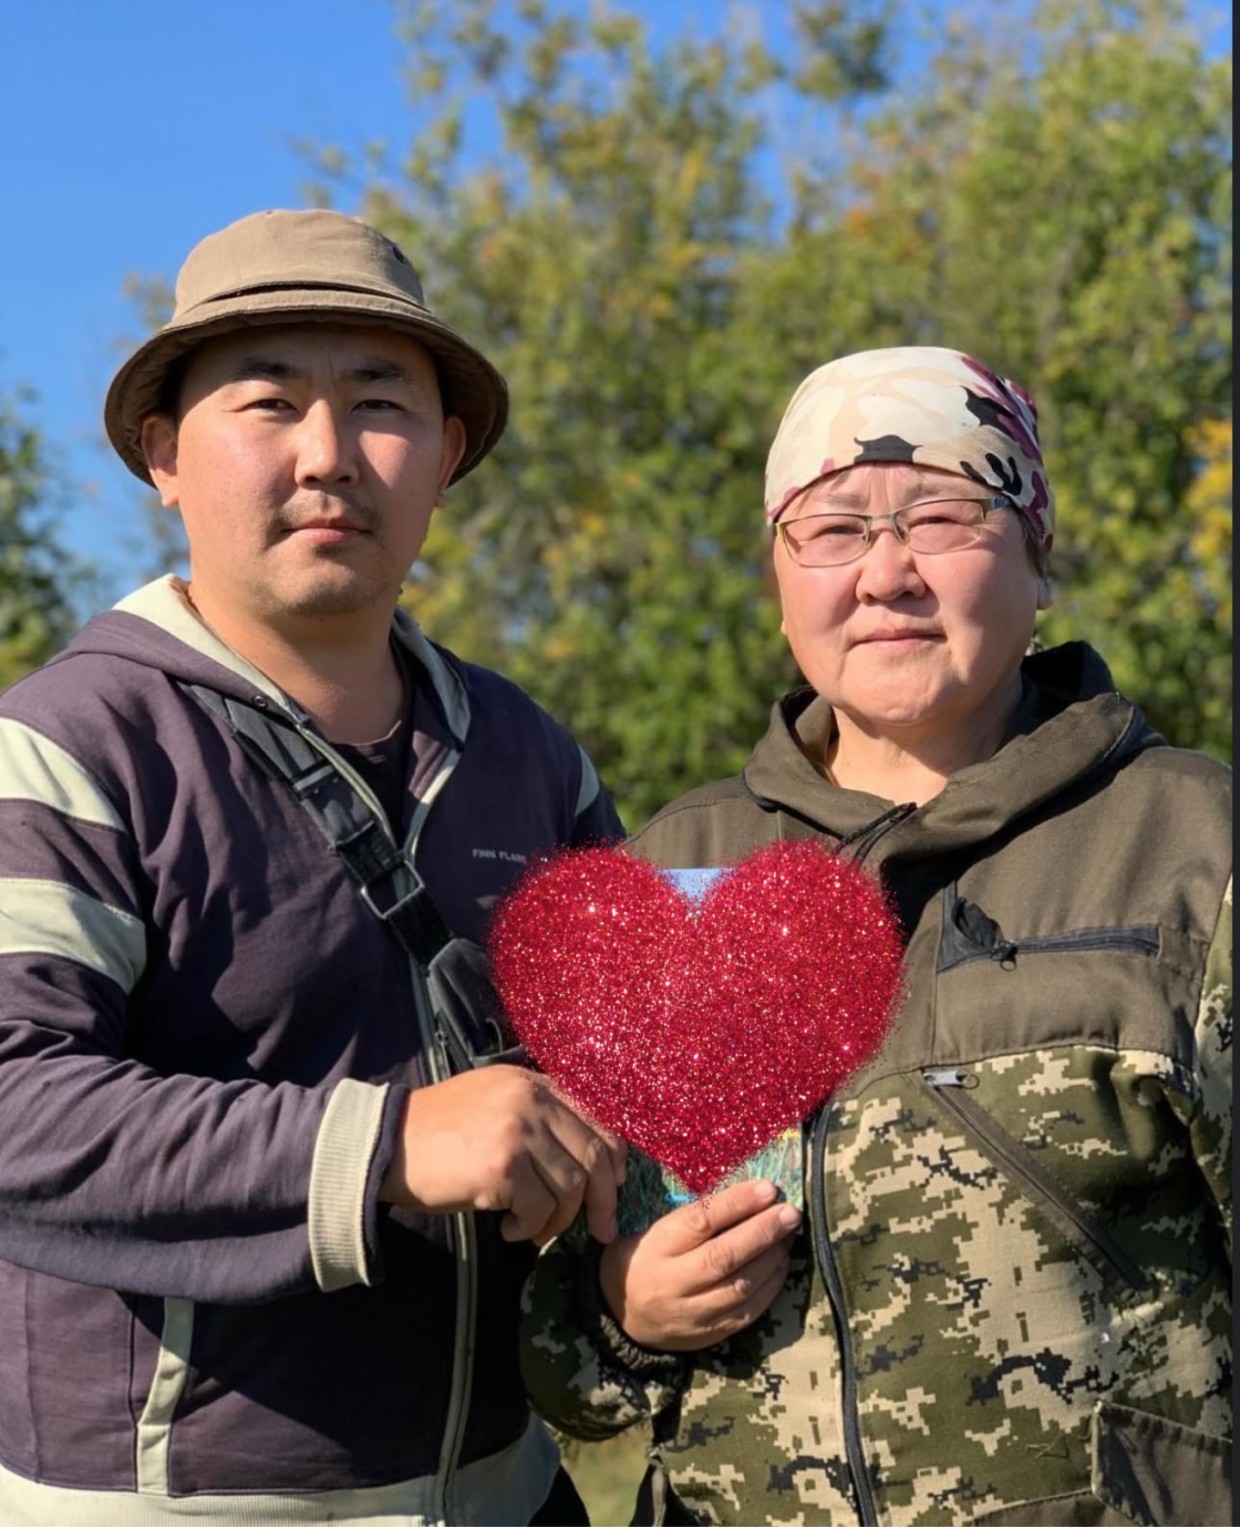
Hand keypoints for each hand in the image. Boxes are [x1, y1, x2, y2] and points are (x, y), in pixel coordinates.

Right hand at [381, 1066, 625, 1245]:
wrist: (387, 1143)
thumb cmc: (440, 1131)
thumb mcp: (495, 1103)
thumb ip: (539, 1117)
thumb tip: (587, 1162)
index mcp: (534, 1084)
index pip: (596, 1122)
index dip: (614, 1161)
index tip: (616, 1188)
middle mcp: (532, 1101)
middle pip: (594, 1156)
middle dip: (603, 1200)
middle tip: (599, 1230)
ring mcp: (518, 1132)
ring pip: (570, 1188)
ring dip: (557, 1219)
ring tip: (531, 1228)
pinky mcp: (502, 1167)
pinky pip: (539, 1208)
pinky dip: (530, 1227)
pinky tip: (509, 1230)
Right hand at [598, 1178, 800, 1350]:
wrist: (622, 1317)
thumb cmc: (642, 1258)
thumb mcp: (653, 1230)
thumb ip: (691, 1216)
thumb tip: (747, 1195)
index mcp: (657, 1248)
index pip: (701, 1222)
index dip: (737, 1204)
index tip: (767, 1189)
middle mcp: (673, 1283)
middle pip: (724, 1256)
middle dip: (763, 1232)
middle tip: (791, 1213)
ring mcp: (692, 1314)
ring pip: (740, 1287)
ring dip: (771, 1259)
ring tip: (790, 1236)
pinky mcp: (709, 1335)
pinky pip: (747, 1312)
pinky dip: (770, 1287)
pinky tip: (781, 1265)